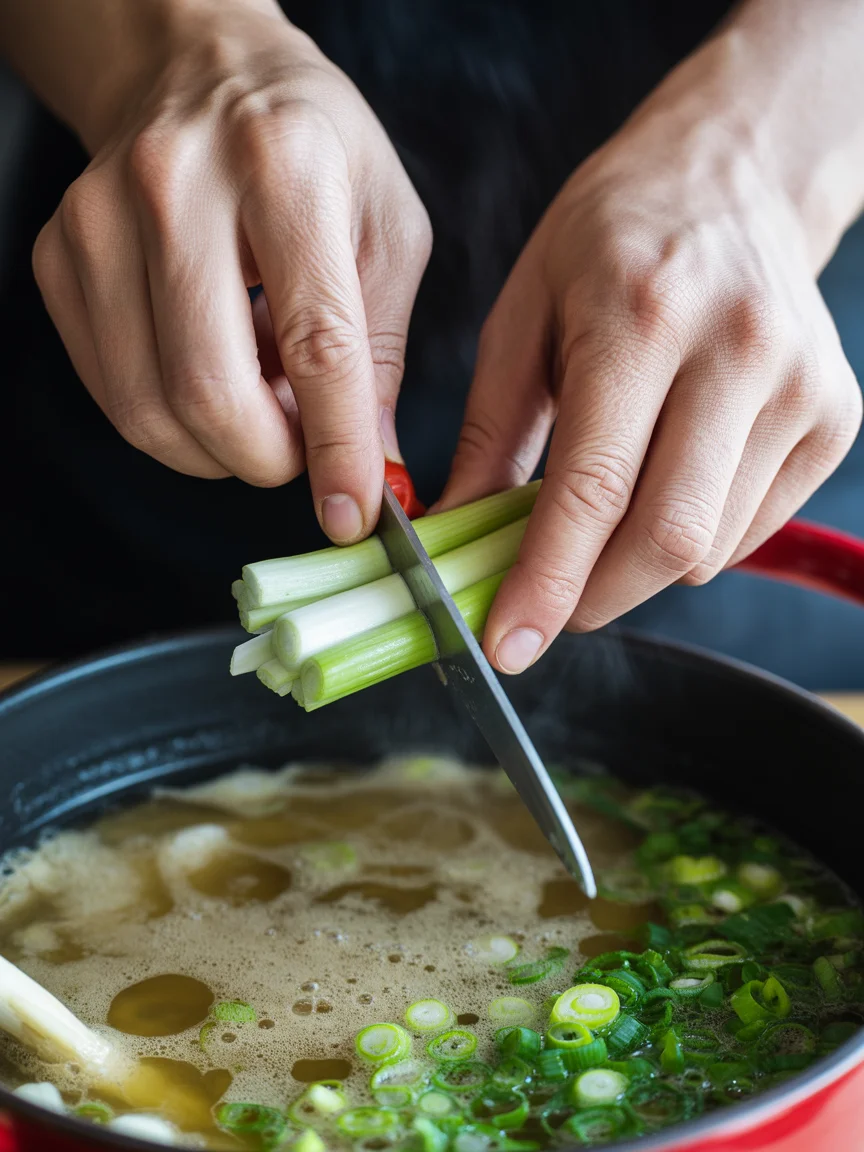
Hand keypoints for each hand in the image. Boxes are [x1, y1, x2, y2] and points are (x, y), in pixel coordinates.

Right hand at [31, 0, 430, 541]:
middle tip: (302, 448)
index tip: (352, 512)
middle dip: (267, 459)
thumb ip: (381, 353)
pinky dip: (173, 418)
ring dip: (218, 446)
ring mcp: (100, 220)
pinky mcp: (61, 256)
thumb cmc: (311, 150)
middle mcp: (176, 185)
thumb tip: (373, 470)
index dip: (336, 447)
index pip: (315, 343)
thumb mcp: (386, 229)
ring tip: (262, 401)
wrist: (200, 72)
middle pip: (210, 392)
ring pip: (151, 410)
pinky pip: (115, 392)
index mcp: (282, 166)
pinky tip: (212, 371)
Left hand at [441, 28, 862, 673]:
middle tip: (546, 604)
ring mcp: (799, 388)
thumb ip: (492, 433)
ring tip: (603, 515)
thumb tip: (458, 537)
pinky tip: (664, 483)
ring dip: (638, 566)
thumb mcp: (524, 312)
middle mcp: (735, 352)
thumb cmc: (612, 240)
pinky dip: (691, 539)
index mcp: (640, 317)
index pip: (594, 486)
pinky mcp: (835, 417)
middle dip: (594, 597)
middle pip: (668, 538)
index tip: (509, 646)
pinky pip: (748, 530)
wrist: (736, 179)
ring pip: (709, 549)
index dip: (548, 582)